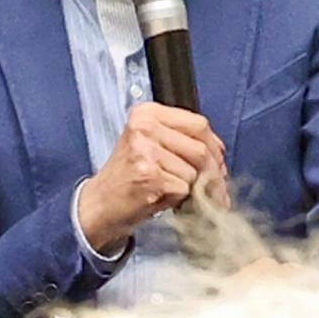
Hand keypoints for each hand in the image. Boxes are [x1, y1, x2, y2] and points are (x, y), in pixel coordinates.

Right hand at [70, 102, 231, 251]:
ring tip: (177, 193)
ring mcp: (146, 151)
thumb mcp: (149, 144)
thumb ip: (180, 140)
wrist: (100, 204)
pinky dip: (180, 199)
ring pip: (195, 170)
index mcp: (146, 113)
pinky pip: (185, 187)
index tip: (218, 162)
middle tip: (215, 187)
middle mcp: (144, 128)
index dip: (214, 146)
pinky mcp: (150, 176)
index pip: (198, 123)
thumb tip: (218, 153)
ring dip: (195, 189)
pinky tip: (164, 199)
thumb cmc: (127, 177)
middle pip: (201, 147)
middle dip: (214, 172)